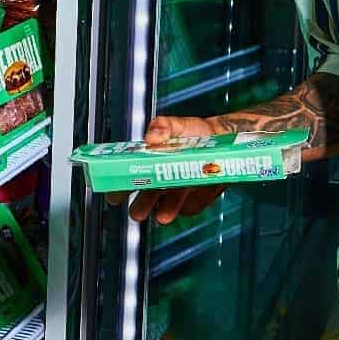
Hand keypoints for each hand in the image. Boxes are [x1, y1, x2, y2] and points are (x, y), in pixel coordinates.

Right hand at [104, 115, 226, 223]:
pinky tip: (192, 196)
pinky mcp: (193, 202)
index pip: (126, 177)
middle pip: (141, 201)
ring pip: (163, 209)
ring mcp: (175, 193)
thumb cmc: (197, 133)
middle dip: (140, 206)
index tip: (114, 193)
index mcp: (148, 163)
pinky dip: (190, 205)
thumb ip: (163, 126)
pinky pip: (188, 209)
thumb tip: (151, 137)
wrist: (225, 144)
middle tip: (138, 210)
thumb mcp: (178, 125)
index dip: (117, 186)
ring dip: (163, 211)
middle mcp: (158, 180)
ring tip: (163, 214)